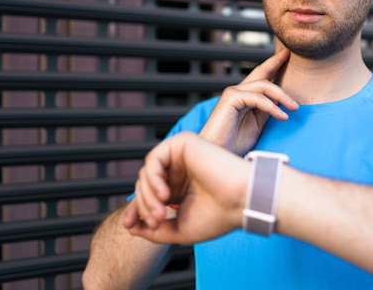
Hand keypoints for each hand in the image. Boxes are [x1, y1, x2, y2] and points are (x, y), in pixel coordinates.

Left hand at [123, 132, 249, 244]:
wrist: (242, 201)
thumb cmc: (219, 216)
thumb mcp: (179, 229)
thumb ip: (154, 230)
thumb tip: (130, 227)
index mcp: (179, 187)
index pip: (148, 194)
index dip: (136, 210)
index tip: (129, 226)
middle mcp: (178, 170)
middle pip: (145, 184)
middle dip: (144, 205)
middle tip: (156, 221)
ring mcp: (180, 156)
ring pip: (147, 172)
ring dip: (148, 195)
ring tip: (161, 212)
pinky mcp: (183, 143)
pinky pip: (154, 159)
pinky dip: (153, 178)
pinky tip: (165, 194)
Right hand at [200, 48, 297, 153]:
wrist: (218, 154)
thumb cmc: (234, 143)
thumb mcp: (257, 124)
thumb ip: (266, 110)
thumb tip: (282, 101)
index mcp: (244, 96)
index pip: (261, 76)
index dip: (273, 65)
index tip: (287, 55)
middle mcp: (237, 91)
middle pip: (261, 72)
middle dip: (276, 62)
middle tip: (289, 54)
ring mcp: (233, 93)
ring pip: (263, 85)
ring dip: (282, 96)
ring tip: (295, 108)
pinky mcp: (230, 99)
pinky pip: (257, 98)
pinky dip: (272, 107)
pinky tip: (282, 117)